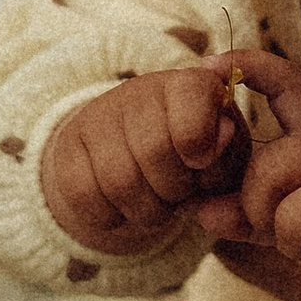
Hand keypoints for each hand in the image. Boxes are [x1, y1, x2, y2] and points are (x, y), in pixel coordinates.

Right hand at [42, 63, 244, 254]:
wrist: (142, 158)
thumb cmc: (200, 160)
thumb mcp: (227, 157)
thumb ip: (231, 151)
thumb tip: (222, 134)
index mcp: (188, 84)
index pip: (192, 99)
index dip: (201, 141)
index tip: (201, 160)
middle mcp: (140, 91)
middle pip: (154, 151)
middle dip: (176, 189)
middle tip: (180, 190)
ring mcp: (99, 117)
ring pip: (120, 182)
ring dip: (147, 210)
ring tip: (158, 202)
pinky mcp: (68, 149)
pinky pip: (85, 196)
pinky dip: (112, 216)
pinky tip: (125, 205)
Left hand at [201, 48, 300, 300]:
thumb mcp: (287, 213)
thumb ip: (244, 207)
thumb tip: (201, 211)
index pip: (286, 84)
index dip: (246, 67)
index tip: (208, 64)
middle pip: (266, 172)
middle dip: (263, 213)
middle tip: (295, 228)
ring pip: (290, 220)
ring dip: (297, 247)